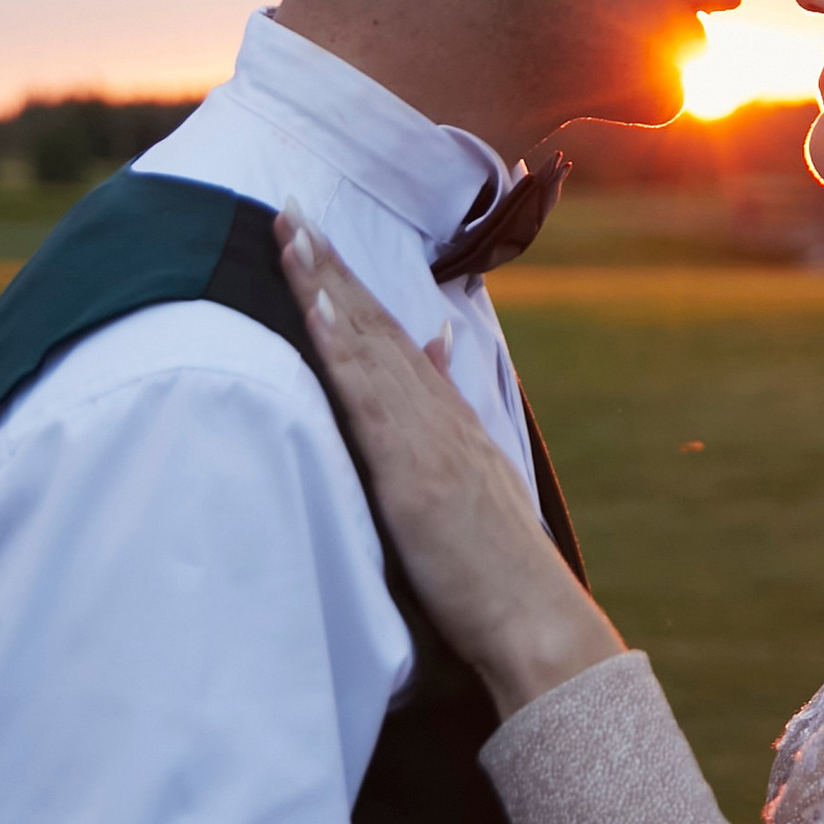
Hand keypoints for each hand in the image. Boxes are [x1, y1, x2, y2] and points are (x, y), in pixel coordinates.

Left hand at [276, 212, 625, 722]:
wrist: (534, 615)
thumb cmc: (500, 564)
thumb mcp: (479, 472)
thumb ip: (450, 409)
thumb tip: (436, 346)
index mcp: (447, 416)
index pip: (393, 334)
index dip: (351, 284)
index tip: (316, 238)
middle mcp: (437, 412)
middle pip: (374, 324)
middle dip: (329, 264)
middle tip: (288, 208)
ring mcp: (425, 436)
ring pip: (367, 345)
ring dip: (326, 286)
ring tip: (292, 236)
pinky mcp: (411, 469)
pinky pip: (368, 397)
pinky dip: (341, 347)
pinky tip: (317, 310)